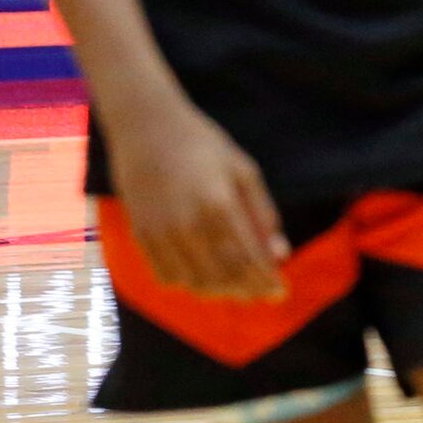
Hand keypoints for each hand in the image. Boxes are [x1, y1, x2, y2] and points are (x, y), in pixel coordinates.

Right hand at [106, 96, 288, 300]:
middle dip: (247, 289)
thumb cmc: (204, 145)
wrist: (147, 128)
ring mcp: (160, 232)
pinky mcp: (141, 234)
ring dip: (220, 291)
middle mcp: (187, 224)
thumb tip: (280, 253)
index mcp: (219, 204)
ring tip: (240, 289)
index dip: (264, 280)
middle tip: (264, 294)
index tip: (281, 292)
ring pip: (194, 280)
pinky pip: (165, 274)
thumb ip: (261, 213)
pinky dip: (189, 284)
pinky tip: (205, 281)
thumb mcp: (243, 170)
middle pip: (222, 274)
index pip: (246, 257)